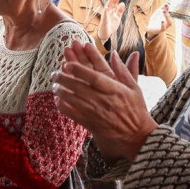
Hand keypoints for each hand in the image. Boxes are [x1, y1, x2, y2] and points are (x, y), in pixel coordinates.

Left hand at [51, 40, 157, 160]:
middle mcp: (103, 100)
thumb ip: (123, 70)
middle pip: (78, 86)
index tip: (67, 63)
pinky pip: (72, 113)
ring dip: (60, 90)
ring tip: (54, 84)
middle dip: (63, 78)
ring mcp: (95, 112)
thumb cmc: (136, 109)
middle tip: (53, 73)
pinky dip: (62, 105)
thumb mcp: (134, 87)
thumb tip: (113, 53)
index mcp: (114, 89)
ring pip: (72, 99)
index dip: (79, 69)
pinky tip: (57, 99)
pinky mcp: (89, 123)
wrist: (136, 135)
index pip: (93, 77)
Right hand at [96, 0, 125, 44]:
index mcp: (111, 11)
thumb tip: (122, 3)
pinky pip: (104, 16)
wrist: (106, 34)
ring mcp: (105, 16)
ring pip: (107, 7)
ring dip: (109, 2)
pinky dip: (105, 12)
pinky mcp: (104, 21)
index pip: (114, 3)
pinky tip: (106, 8)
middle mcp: (108, 12)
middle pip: (111, 3)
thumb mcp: (117, 17)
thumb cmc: (111, 25)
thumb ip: (120, 10)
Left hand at [146, 3, 172, 40]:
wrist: (150, 28)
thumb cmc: (155, 20)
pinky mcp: (161, 30)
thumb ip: (161, 9)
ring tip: (164, 12)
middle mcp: (168, 21)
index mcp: (168, 16)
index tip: (169, 1)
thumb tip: (167, 3)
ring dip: (168, 16)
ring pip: (170, 22)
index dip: (172, 7)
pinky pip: (163, 28)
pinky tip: (162, 21)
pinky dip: (163, 25)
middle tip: (167, 5)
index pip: (172, 11)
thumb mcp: (157, 13)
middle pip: (172, 16)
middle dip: (171, 10)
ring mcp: (165, 26)